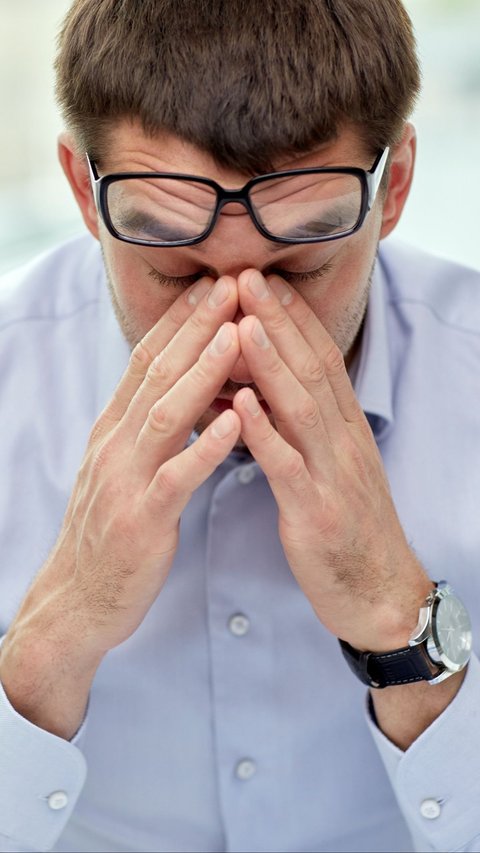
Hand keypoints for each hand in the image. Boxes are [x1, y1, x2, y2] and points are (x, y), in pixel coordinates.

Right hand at [0, 275, 241, 735]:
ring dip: (202, 371)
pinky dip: (207, 444)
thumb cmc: (112, 530)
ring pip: (166, 414)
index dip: (179, 319)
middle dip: (196, 326)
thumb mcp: (123, 467)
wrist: (78, 598)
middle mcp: (115, 444)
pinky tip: (237, 418)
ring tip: (236, 333)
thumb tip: (177, 385)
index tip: (212, 282)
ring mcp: (125, 480)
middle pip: (157, 374)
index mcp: (114, 429)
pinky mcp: (142, 519)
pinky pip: (177, 476)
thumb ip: (147, 426)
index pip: (146, 360)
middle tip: (230, 283)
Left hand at [232, 269, 431, 651]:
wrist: (381, 593)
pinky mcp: (317, 513)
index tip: (263, 280)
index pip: (320, 360)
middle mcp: (343, 442)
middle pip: (310, 371)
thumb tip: (269, 392)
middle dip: (277, 321)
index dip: (293, 318)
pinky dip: (264, 433)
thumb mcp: (334, 469)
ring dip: (271, 364)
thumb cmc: (349, 529)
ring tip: (241, 323)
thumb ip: (307, 430)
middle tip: (246, 277)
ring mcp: (333, 476)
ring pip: (301, 409)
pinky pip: (288, 467)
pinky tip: (240, 404)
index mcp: (345, 430)